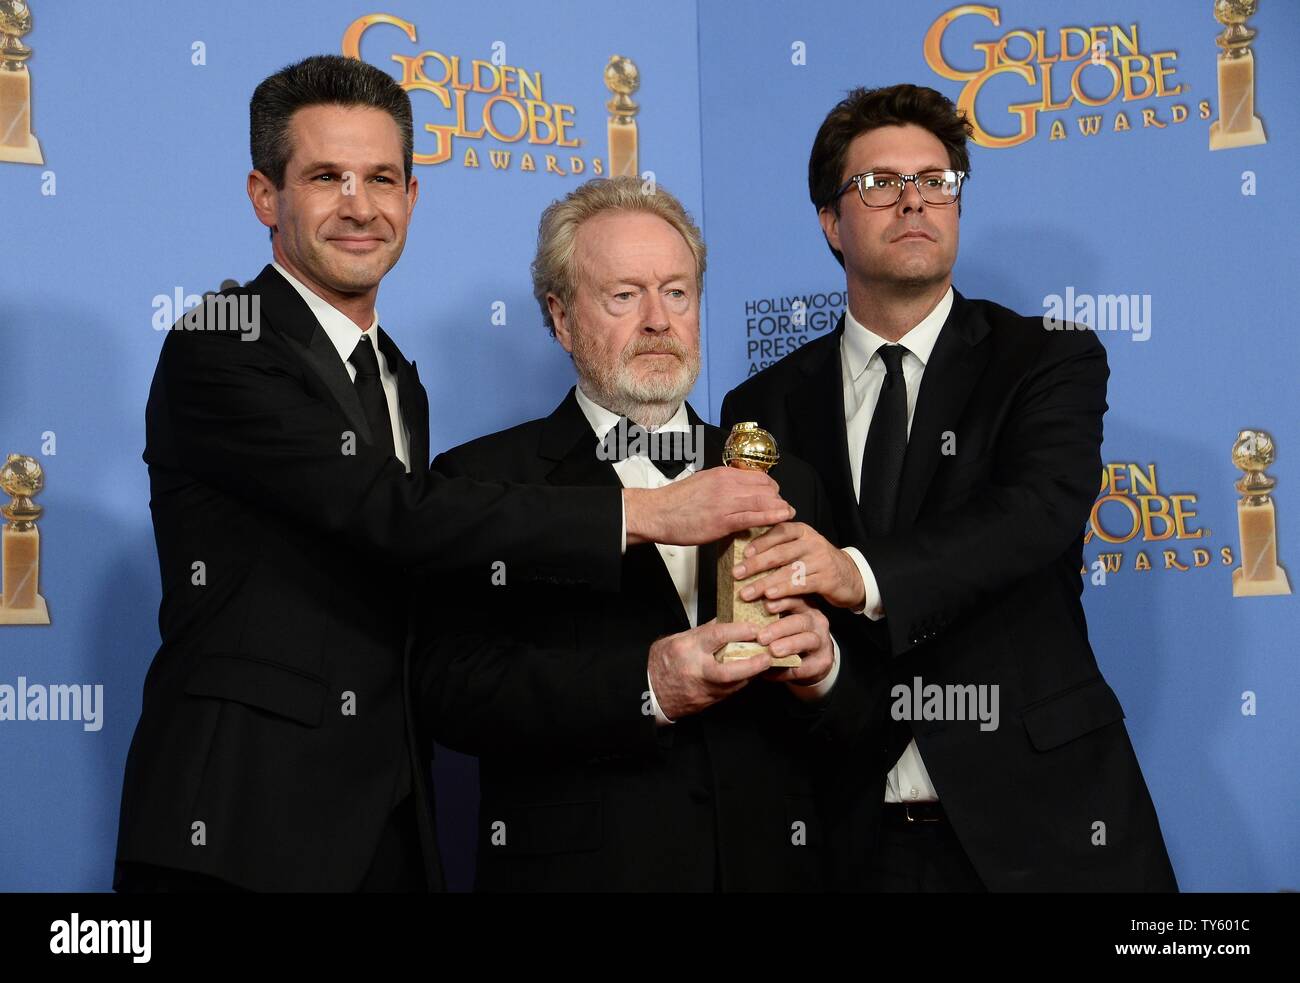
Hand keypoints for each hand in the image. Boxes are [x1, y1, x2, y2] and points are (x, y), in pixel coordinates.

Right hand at [624, 467, 794, 545]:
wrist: (656, 513)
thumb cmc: (675, 501)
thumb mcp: (702, 482)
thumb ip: (721, 485)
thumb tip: (737, 490)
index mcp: (722, 474)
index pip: (758, 476)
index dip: (771, 487)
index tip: (775, 495)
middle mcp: (727, 485)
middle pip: (766, 488)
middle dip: (777, 498)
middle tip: (783, 507)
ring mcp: (726, 503)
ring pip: (764, 501)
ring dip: (779, 508)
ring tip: (788, 514)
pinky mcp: (723, 521)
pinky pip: (754, 517)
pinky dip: (772, 517)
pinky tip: (782, 518)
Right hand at [648, 619, 773, 719]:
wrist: (649, 691)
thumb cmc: (661, 662)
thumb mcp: (678, 638)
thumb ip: (703, 631)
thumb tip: (726, 620)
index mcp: (686, 649)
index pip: (717, 636)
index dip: (739, 631)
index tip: (755, 628)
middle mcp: (695, 670)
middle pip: (729, 671)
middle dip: (752, 664)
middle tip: (767, 655)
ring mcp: (702, 689)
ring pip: (734, 684)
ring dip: (751, 673)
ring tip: (764, 662)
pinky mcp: (707, 702)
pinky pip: (730, 691)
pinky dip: (741, 681)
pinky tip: (749, 673)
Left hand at [732, 522, 864, 609]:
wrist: (851, 575)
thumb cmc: (817, 563)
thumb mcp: (800, 548)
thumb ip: (780, 547)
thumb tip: (745, 554)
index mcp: (803, 531)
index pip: (779, 531)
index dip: (760, 542)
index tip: (743, 553)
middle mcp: (812, 543)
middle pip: (780, 552)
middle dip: (756, 564)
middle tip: (736, 574)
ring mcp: (821, 560)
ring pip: (789, 571)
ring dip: (765, 583)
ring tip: (747, 593)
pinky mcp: (828, 579)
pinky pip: (802, 585)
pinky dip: (784, 591)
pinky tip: (770, 598)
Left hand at [757, 596, 835, 689]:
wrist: (808, 662)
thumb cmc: (784, 637)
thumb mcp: (777, 623)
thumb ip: (764, 617)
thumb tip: (739, 612)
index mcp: (803, 606)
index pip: (793, 598)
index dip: (780, 599)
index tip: (764, 602)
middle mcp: (815, 620)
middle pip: (800, 621)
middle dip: (779, 628)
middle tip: (761, 636)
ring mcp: (822, 641)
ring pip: (808, 640)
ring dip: (789, 645)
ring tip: (772, 651)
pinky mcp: (823, 662)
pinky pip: (806, 666)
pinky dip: (788, 670)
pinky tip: (772, 672)